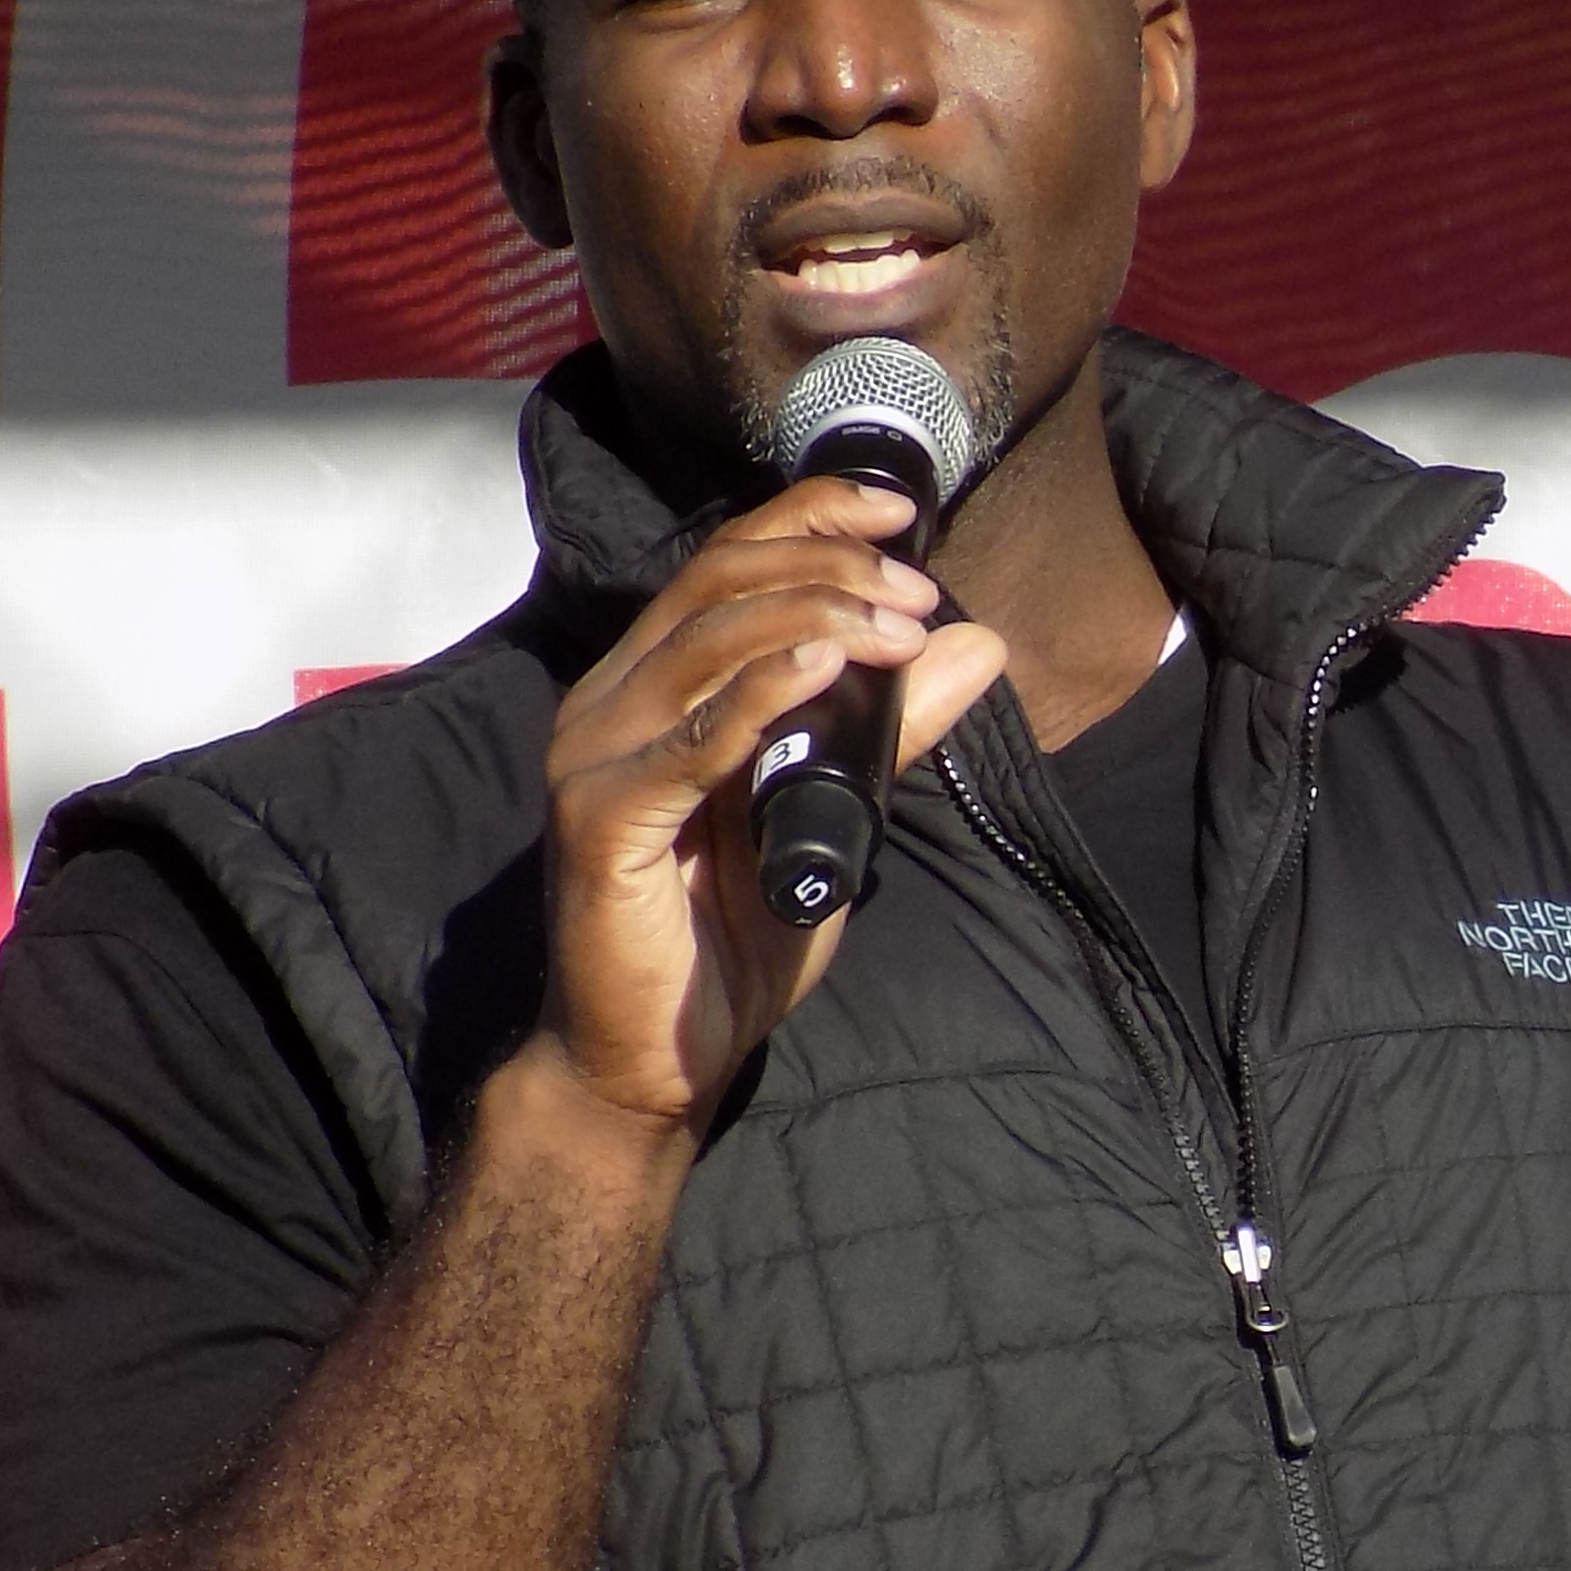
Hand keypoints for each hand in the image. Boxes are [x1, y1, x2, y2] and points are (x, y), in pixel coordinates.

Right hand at [531, 474, 1010, 1133]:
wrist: (653, 1060)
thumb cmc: (726, 941)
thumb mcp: (833, 816)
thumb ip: (892, 731)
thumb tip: (974, 645)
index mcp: (655, 685)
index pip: (727, 561)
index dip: (811, 516)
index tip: (899, 511)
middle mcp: (612, 702)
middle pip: (718, 583)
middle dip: (828, 567)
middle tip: (915, 590)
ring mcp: (596, 757)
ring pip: (706, 643)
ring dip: (814, 618)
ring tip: (896, 625)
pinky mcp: (602, 822)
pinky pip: (688, 744)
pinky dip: (761, 696)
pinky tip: (825, 669)